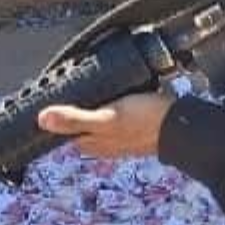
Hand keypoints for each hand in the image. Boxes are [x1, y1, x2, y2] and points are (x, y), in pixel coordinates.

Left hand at [37, 92, 175, 157]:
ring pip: (95, 116)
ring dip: (90, 101)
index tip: (47, 93)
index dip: (53, 112)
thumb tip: (42, 119)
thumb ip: (75, 120)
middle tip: (65, 82)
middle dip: (71, 105)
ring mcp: (117, 135)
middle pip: (77, 122)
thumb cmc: (145, 122)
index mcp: (90, 143)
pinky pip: (112, 112)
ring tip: (84, 81)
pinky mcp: (132, 125)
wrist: (181, 126)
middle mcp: (101, 142)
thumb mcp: (106, 118)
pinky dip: (108, 101)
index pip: (62, 128)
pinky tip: (111, 90)